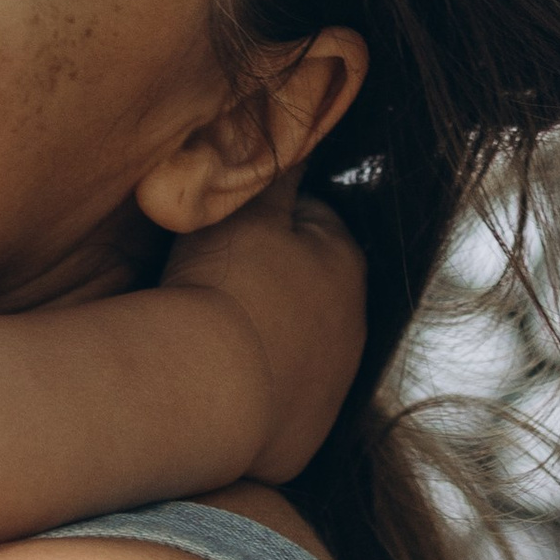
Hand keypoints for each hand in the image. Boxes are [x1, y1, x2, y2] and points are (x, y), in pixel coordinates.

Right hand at [163, 185, 366, 487]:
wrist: (207, 394)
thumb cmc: (224, 288)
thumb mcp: (245, 209)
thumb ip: (273, 167)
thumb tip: (299, 122)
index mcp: (346, 261)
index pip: (310, 217)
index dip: (262, 217)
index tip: (221, 228)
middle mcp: (353, 326)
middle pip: (302, 283)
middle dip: (263, 276)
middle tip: (206, 277)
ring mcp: (331, 386)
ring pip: (291, 341)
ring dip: (259, 333)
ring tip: (205, 331)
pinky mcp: (302, 437)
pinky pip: (274, 398)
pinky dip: (250, 387)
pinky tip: (214, 379)